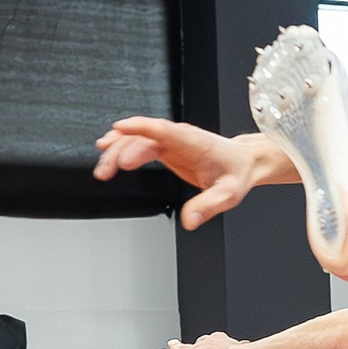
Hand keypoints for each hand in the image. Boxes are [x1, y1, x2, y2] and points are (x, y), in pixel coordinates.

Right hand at [95, 117, 261, 229]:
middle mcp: (178, 137)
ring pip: (137, 139)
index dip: (140, 127)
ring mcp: (170, 141)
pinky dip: (123, 148)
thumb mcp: (228, 194)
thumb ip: (208, 206)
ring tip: (103, 170)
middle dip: (121, 150)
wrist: (244, 161)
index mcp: (193, 142)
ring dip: (117, 151)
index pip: (163, 130)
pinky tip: (109, 154)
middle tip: (106, 170)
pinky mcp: (166, 147)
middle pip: (143, 137)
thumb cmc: (236, 172)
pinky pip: (140, 143)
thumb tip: (189, 221)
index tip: (119, 129)